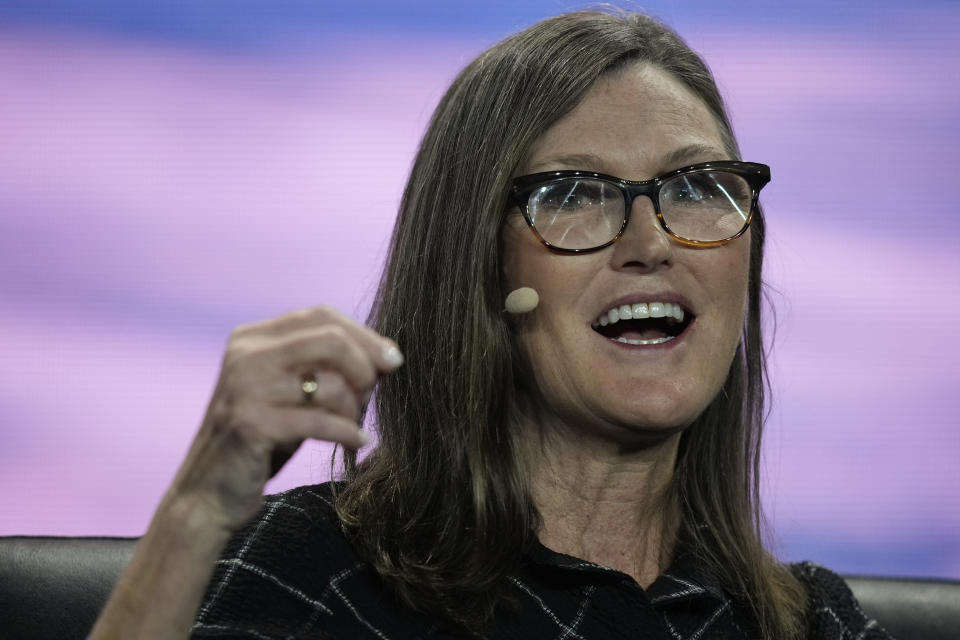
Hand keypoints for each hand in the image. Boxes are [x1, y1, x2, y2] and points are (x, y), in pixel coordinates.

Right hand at [164, 306, 402, 532]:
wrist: (207, 494)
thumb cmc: (261, 440)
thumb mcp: (290, 393)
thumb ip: (326, 368)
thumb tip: (386, 356)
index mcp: (251, 338)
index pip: (321, 315)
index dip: (364, 335)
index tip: (393, 360)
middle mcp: (245, 355)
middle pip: (330, 339)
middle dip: (365, 364)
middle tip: (374, 392)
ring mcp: (245, 388)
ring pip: (330, 383)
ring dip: (353, 408)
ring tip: (352, 425)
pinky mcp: (252, 425)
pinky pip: (321, 421)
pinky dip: (347, 432)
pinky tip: (357, 442)